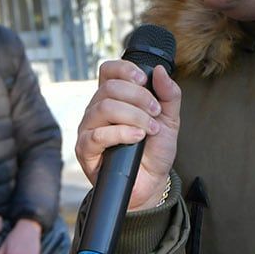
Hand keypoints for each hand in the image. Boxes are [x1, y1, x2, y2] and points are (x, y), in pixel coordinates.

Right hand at [75, 57, 180, 211]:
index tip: (144, 81)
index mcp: (113, 98)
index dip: (125, 70)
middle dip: (139, 98)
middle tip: (155, 113)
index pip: (108, 71)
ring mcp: (88, 129)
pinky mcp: (85, 149)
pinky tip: (137, 137)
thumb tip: (158, 70)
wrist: (151, 183)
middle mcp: (96, 110)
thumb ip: (168, 94)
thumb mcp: (169, 120)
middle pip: (109, 88)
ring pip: (104, 108)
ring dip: (133, 116)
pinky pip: (98, 134)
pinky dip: (122, 133)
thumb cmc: (154, 151)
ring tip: (149, 129)